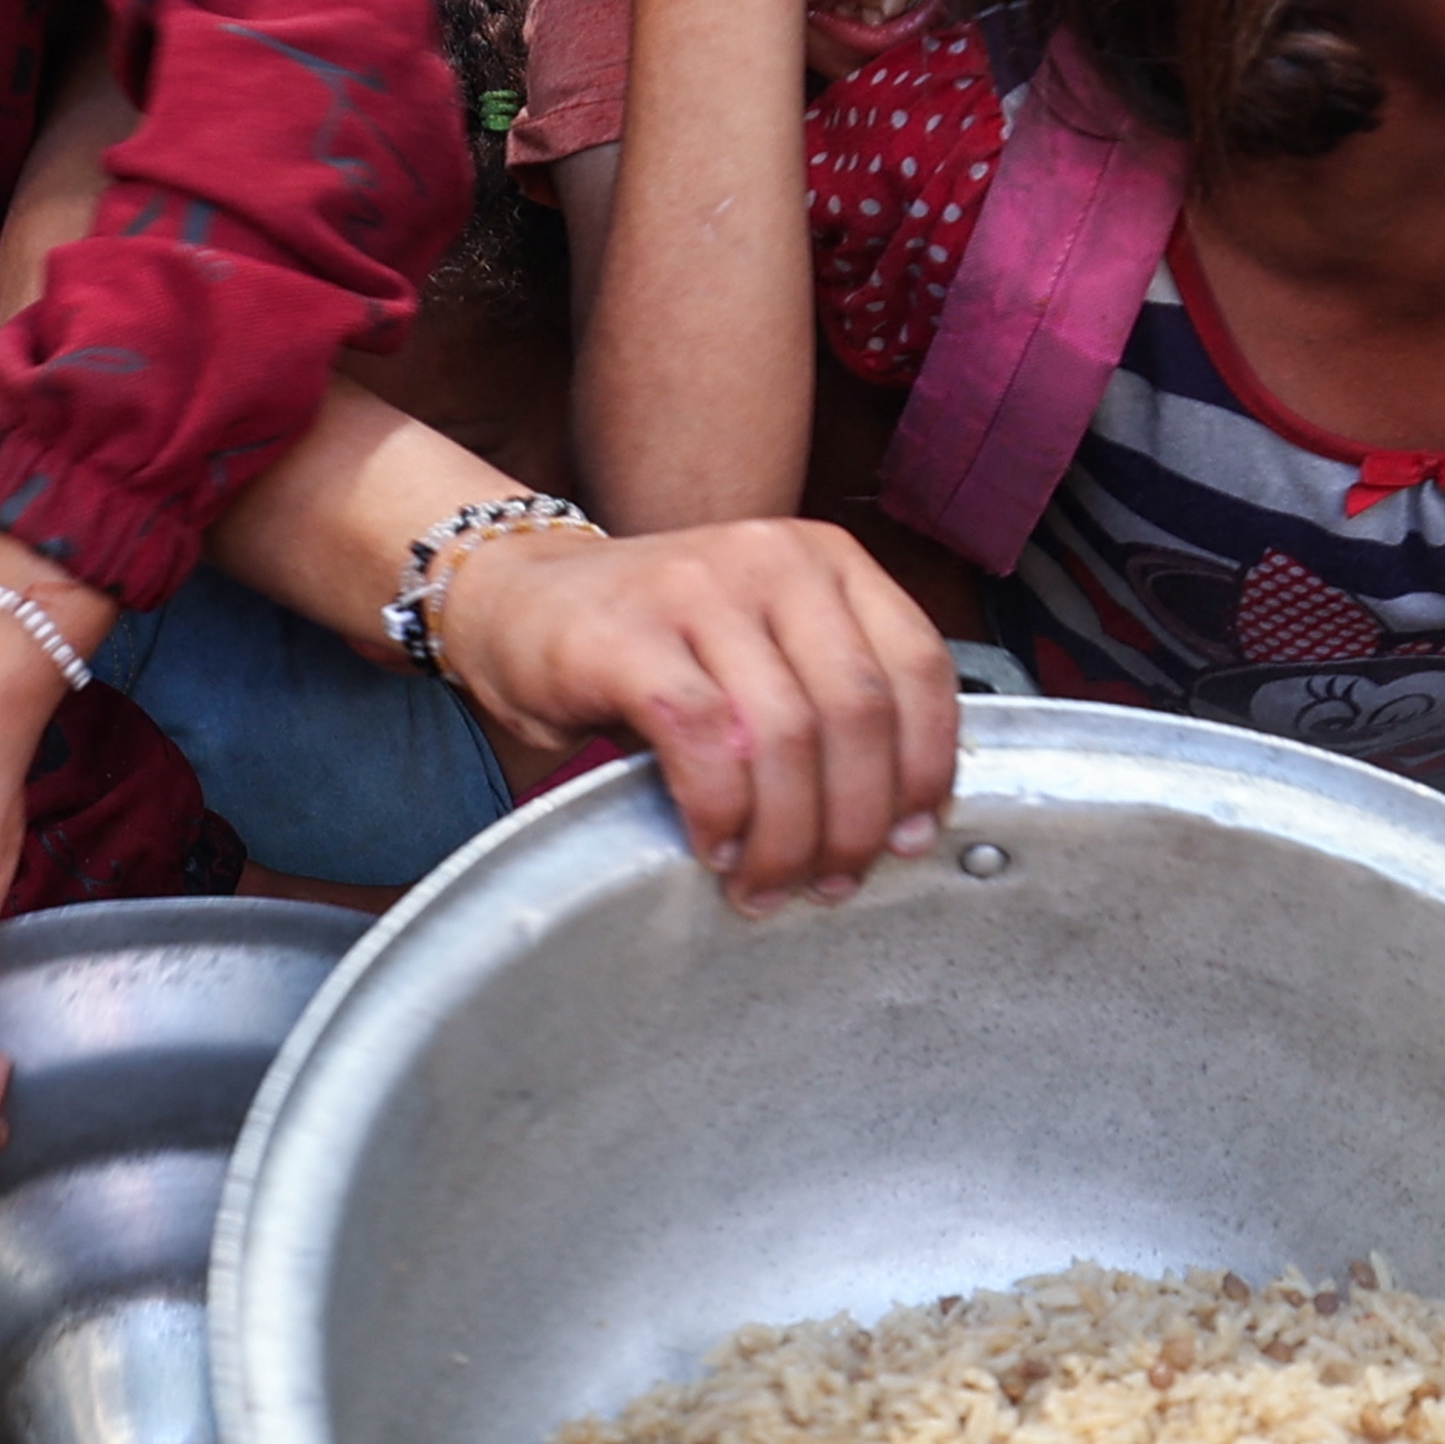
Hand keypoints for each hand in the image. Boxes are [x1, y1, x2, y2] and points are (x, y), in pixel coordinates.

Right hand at [422, 513, 952, 908]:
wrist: (517, 598)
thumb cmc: (653, 642)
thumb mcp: (765, 646)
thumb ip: (829, 702)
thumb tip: (899, 823)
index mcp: (827, 559)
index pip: (918, 667)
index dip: (927, 767)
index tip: (912, 837)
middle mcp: (772, 558)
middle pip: (856, 712)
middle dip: (853, 822)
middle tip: (831, 883)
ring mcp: (697, 588)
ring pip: (784, 735)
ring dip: (786, 835)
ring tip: (769, 885)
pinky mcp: (626, 635)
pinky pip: (701, 740)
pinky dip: (719, 812)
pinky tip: (713, 848)